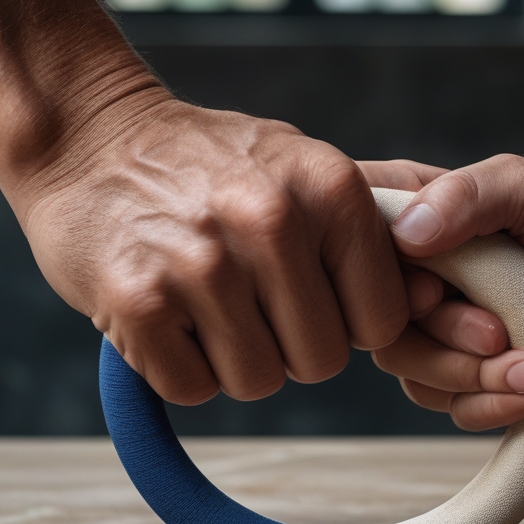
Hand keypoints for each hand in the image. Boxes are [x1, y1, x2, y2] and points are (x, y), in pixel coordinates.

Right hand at [15, 91, 408, 404]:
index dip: (349, 325)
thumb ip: (367, 229)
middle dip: (290, 346)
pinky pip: (190, 387)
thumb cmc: (212, 164)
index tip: (314, 302)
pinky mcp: (137, 300)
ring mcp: (201, 261)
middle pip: (321, 361)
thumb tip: (432, 298)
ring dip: (233, 357)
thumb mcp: (300, 164)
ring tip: (205, 300)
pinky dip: (180, 365)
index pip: (381, 319)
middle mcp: (272, 221)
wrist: (91, 136)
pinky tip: (167, 311)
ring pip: (256, 381)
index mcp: (329, 186)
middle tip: (250, 301)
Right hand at [358, 155, 523, 429]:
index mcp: (416, 226)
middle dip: (444, 347)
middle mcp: (419, 280)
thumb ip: (464, 198)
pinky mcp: (478, 372)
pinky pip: (455, 409)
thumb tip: (406, 233)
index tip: (436, 290)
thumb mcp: (522, 186)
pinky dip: (492, 408)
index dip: (381, 289)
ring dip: (476, 382)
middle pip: (383, 334)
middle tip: (500, 334)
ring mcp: (447, 330)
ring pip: (417, 378)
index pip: (356, 260)